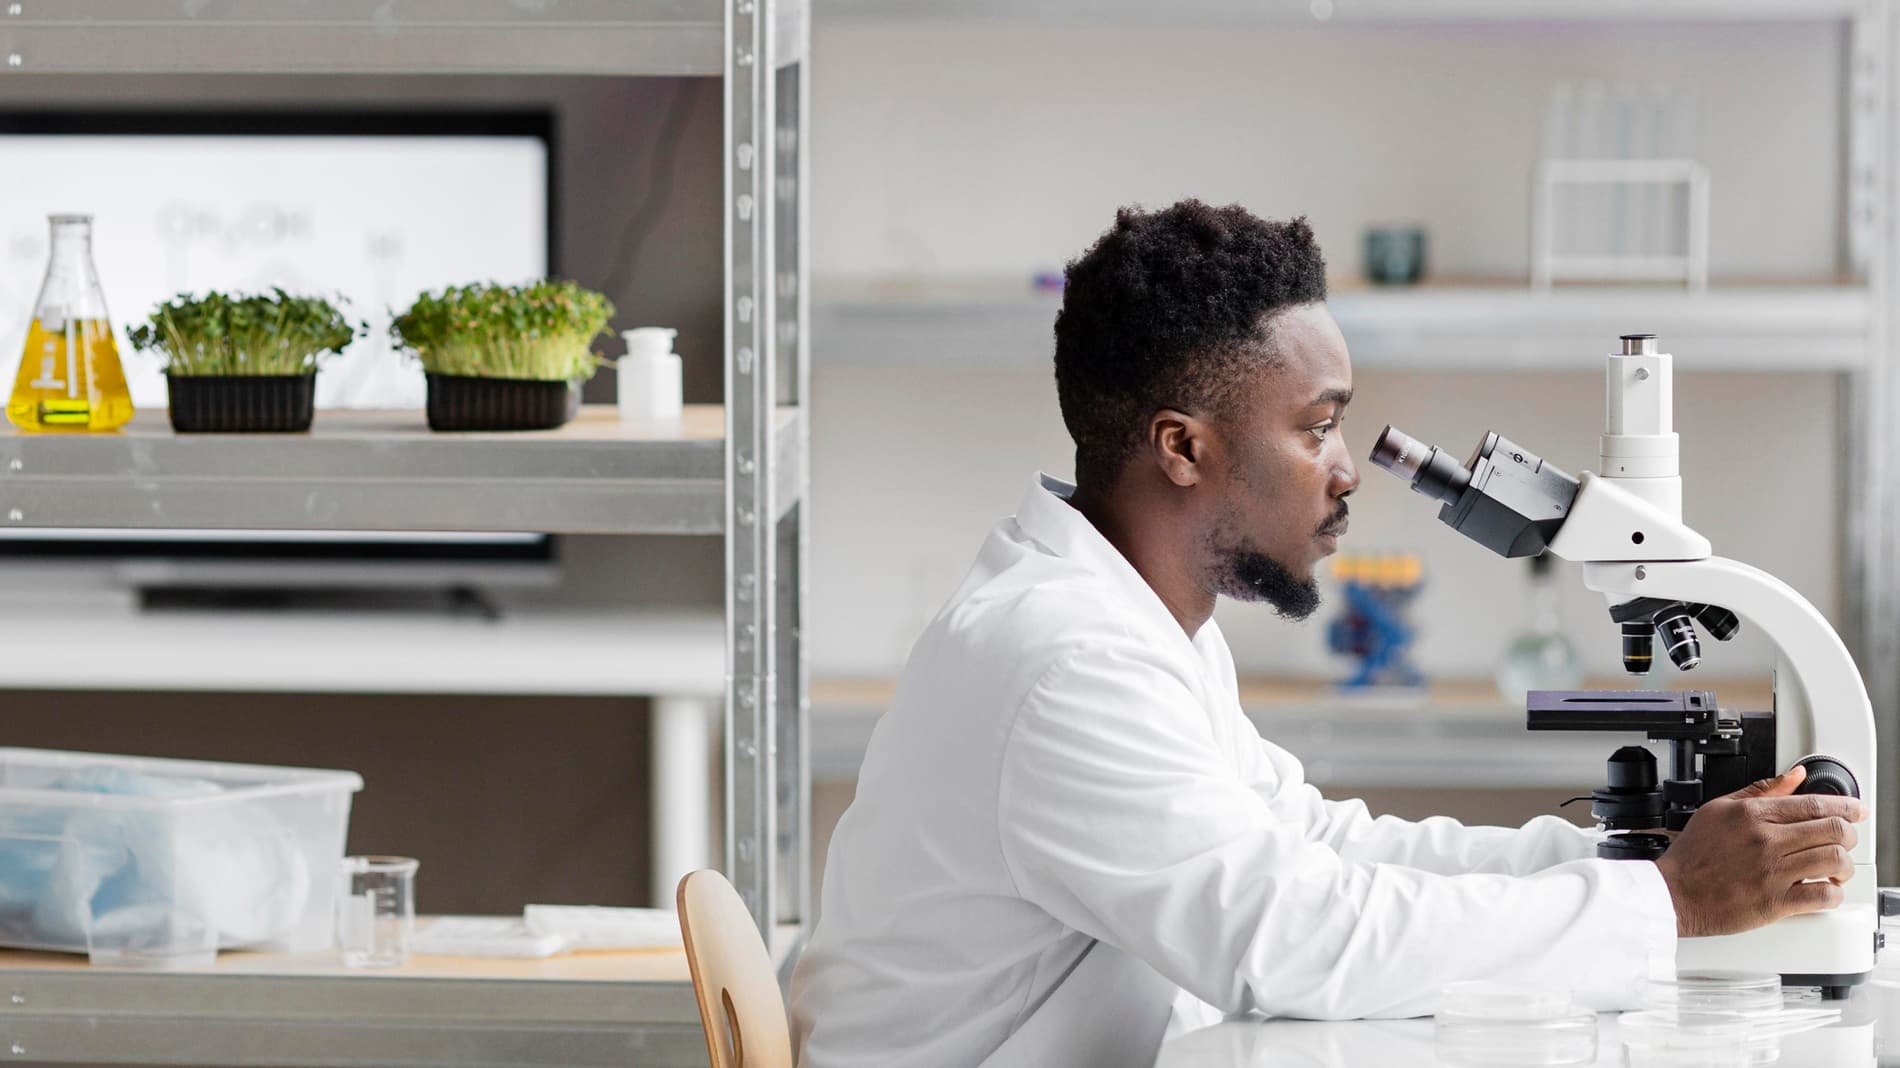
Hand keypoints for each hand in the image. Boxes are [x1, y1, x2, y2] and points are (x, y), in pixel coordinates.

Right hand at [1653, 764, 1864, 937]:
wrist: (1674, 893)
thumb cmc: (1694, 854)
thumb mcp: (1719, 809)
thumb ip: (1761, 791)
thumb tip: (1795, 775)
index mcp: (1752, 815)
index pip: (1814, 803)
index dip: (1846, 805)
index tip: (1856, 810)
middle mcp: (1765, 841)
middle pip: (1834, 830)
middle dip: (1849, 834)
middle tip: (1845, 838)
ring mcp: (1772, 872)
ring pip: (1835, 860)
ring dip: (1844, 864)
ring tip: (1836, 866)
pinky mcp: (1775, 902)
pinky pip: (1823, 895)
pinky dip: (1834, 892)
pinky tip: (1825, 888)